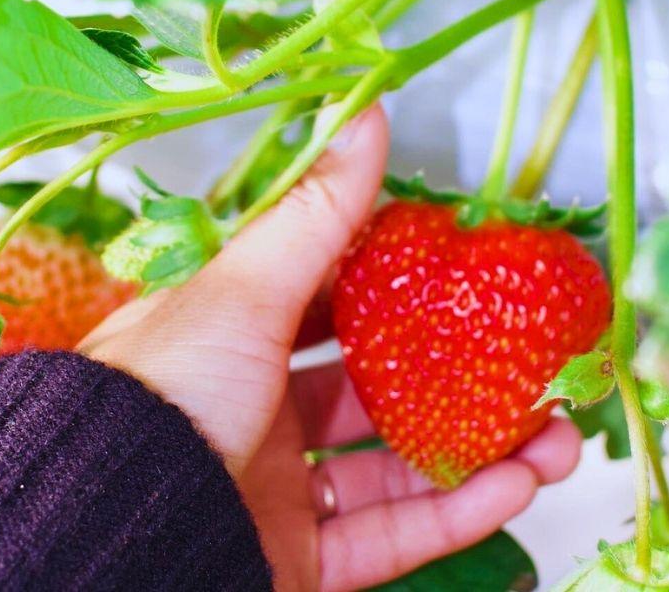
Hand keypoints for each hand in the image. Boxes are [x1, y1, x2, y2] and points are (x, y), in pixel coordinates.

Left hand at [79, 105, 581, 590]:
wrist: (114, 525)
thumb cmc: (163, 395)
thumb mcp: (244, 292)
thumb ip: (315, 215)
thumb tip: (365, 120)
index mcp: (228, 345)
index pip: (322, 308)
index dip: (392, 291)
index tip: (459, 276)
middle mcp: (253, 416)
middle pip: (371, 394)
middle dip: (452, 380)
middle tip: (521, 362)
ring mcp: (276, 492)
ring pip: (394, 472)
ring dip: (477, 454)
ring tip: (554, 436)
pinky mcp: (298, 558)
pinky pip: (389, 538)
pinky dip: (455, 514)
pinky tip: (517, 483)